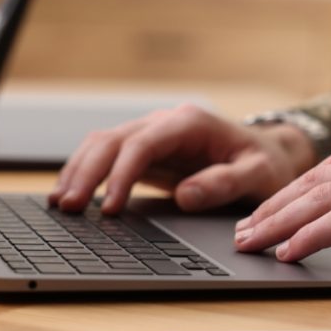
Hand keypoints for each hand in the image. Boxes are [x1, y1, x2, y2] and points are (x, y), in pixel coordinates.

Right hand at [48, 104, 316, 213]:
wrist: (269, 154)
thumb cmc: (265, 164)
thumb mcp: (258, 175)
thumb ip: (225, 183)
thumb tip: (185, 196)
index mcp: (190, 123)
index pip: (143, 144)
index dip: (121, 174)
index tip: (110, 207)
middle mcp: (166, 123)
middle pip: (113, 140)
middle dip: (87, 172)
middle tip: (69, 207)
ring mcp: (153, 135)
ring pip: (103, 144)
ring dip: (79, 171)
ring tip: (61, 204)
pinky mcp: (146, 152)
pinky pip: (108, 157)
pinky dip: (86, 173)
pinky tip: (72, 195)